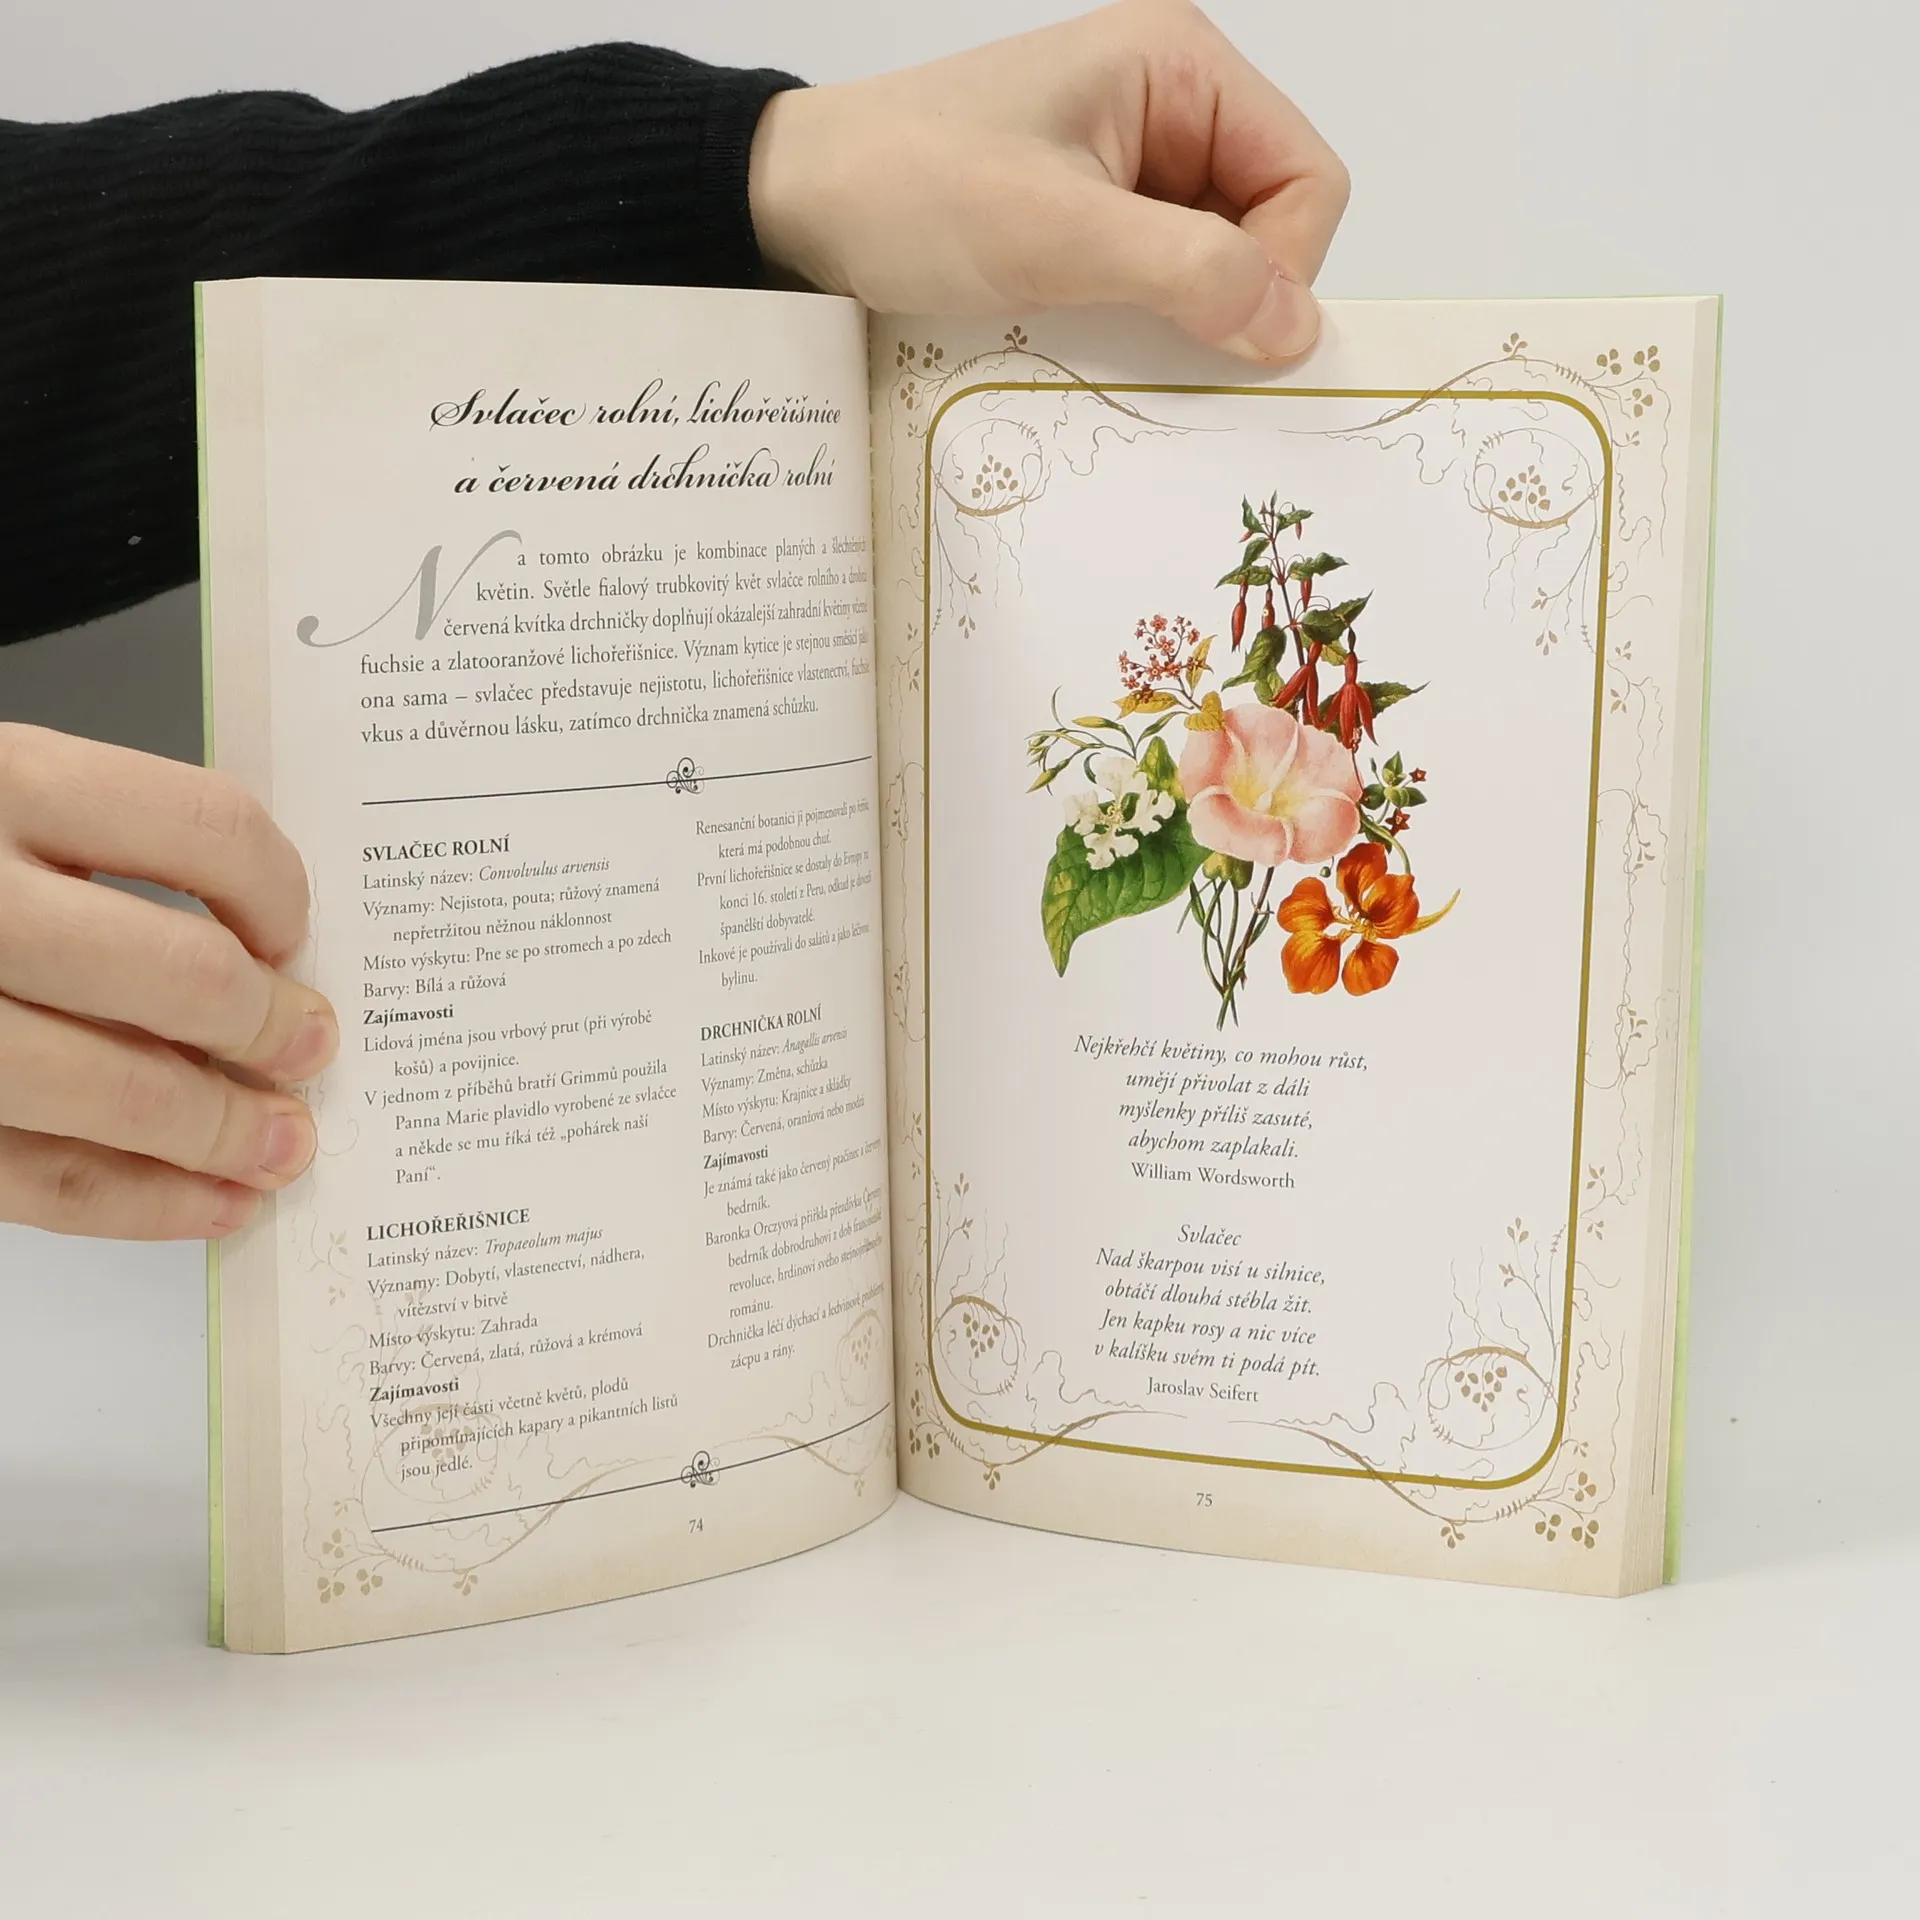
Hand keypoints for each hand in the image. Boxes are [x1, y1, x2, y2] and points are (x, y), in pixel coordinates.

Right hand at [0, 725, 337, 1239]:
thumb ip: (101, 846)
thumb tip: (264, 954)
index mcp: (2, 784)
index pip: (204, 829)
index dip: (279, 893)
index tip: (293, 937)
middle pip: (176, 974)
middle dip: (268, 1030)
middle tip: (309, 1051)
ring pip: (112, 1091)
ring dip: (220, 1133)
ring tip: (279, 1148)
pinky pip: (39, 1177)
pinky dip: (143, 1203)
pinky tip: (208, 1203)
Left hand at [749, 0, 1348, 362]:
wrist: (794, 206)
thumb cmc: (911, 192)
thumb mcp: (1060, 234)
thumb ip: (1190, 272)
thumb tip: (1299, 330)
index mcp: (1180, 67)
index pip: (1307, 177)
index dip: (1283, 265)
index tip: (1222, 332)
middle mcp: (1169, 106)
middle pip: (1271, 222)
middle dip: (1233, 295)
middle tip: (1162, 349)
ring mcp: (1130, 165)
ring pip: (1216, 262)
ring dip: (1183, 317)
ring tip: (1113, 342)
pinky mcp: (1091, 218)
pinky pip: (1158, 280)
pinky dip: (1143, 321)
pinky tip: (1094, 340)